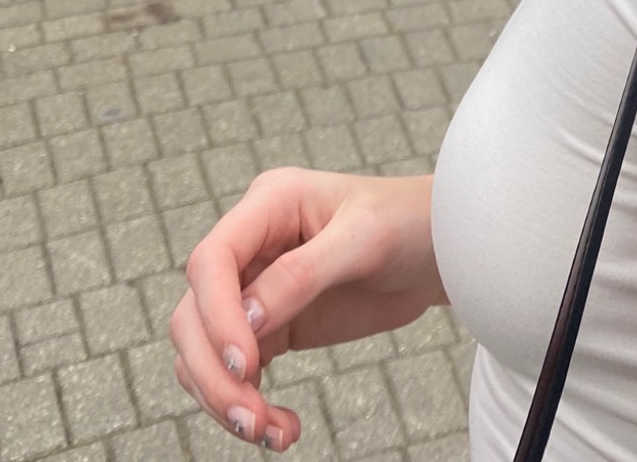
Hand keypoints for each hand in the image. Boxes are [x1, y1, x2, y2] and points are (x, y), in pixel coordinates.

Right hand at [171, 168, 443, 449]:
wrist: (442, 250)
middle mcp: (252, 245)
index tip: (248, 363)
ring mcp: (257, 288)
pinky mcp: (273, 328)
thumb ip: (303, 274)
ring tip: (270, 432)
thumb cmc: (407, 223)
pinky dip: (247, 404)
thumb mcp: (363, 239)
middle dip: (214, 371)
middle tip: (251, 417)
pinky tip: (281, 428)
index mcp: (268, 205)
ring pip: (203, 350)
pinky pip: (237, 372)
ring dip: (225, 397)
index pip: (211, 261)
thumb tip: (247, 320)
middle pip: (194, 314)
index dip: (217, 315)